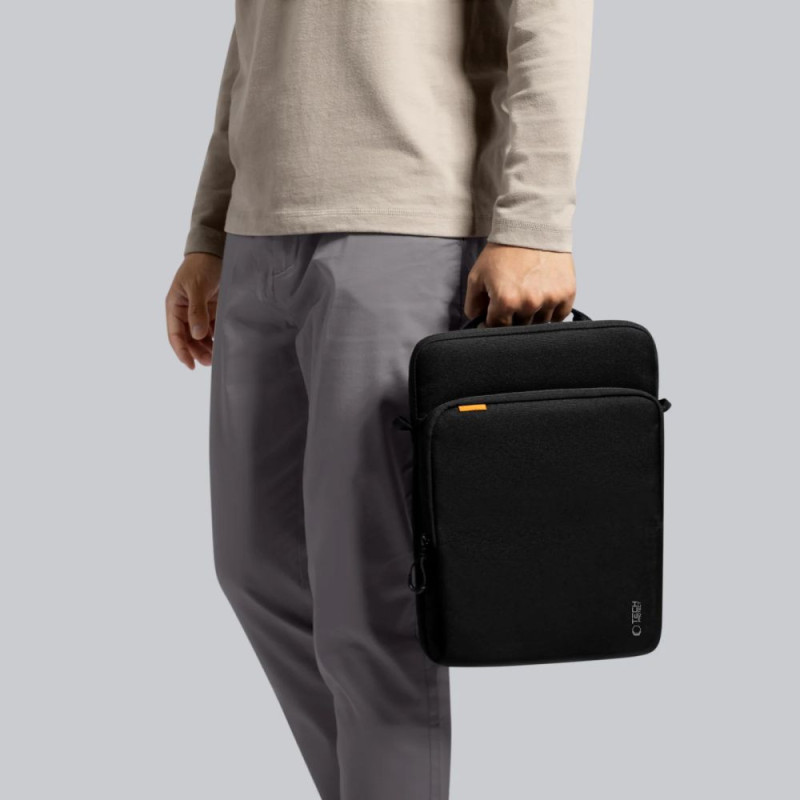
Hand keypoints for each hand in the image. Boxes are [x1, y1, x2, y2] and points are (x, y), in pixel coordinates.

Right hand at [165, 252, 222, 368]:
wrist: (215, 251)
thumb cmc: (201, 266)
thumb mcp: (196, 287)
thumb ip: (197, 311)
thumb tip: (197, 334)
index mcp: (174, 306)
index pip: (175, 334)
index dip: (182, 351)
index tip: (190, 365)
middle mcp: (184, 312)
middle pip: (188, 338)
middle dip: (197, 351)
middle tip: (209, 362)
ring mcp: (198, 311)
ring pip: (200, 336)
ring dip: (207, 347)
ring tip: (216, 356)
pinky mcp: (211, 309)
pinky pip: (212, 328)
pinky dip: (216, 337)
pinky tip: (222, 344)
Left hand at [464, 243, 575, 325]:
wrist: (532, 227)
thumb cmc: (504, 251)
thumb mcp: (477, 275)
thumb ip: (473, 303)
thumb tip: (477, 321)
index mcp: (506, 301)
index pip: (497, 327)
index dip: (493, 320)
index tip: (495, 313)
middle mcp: (529, 303)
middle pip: (519, 326)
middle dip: (513, 316)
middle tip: (512, 298)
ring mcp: (550, 299)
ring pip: (539, 323)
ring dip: (533, 315)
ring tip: (528, 294)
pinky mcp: (566, 293)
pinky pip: (559, 316)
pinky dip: (551, 311)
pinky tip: (543, 296)